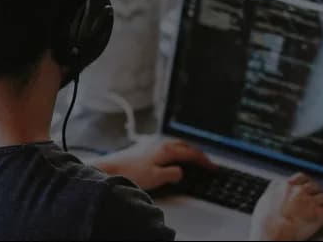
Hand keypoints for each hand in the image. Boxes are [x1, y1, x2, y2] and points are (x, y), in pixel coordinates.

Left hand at [90, 138, 213, 189]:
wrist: (110, 168)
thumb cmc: (131, 173)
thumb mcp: (157, 178)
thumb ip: (173, 174)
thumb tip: (181, 172)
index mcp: (166, 150)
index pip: (191, 153)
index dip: (204, 161)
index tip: (212, 167)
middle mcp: (160, 144)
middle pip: (185, 146)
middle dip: (197, 153)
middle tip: (206, 162)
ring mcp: (152, 144)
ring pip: (175, 145)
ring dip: (186, 150)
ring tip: (192, 158)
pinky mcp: (144, 147)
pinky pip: (166, 146)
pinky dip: (175, 151)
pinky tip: (171, 156)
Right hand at [250, 174, 322, 240]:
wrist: (271, 233)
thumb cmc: (263, 224)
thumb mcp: (262, 203)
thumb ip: (271, 193)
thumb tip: (272, 191)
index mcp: (285, 187)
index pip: (300, 178)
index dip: (307, 182)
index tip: (310, 184)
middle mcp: (299, 191)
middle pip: (316, 187)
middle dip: (322, 191)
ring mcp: (310, 202)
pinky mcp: (320, 214)